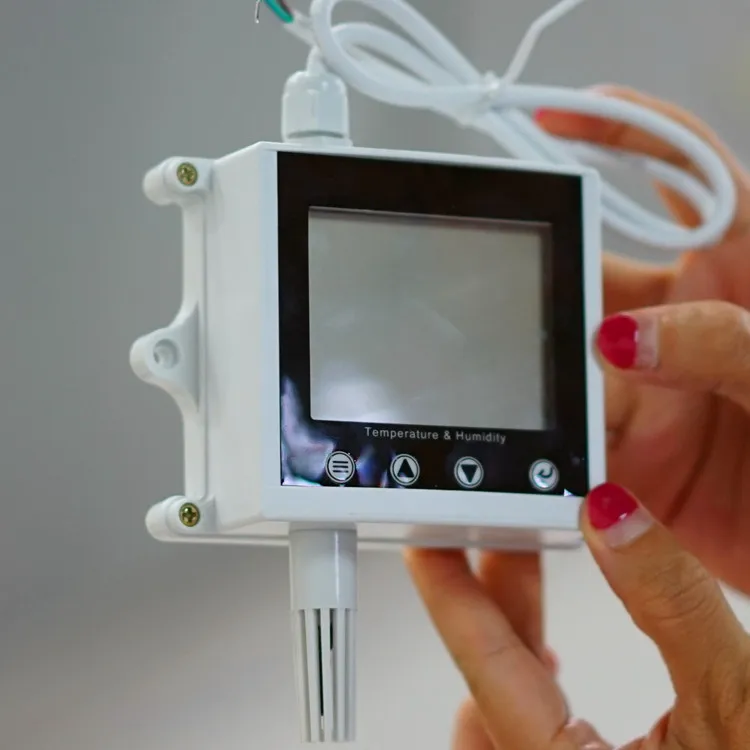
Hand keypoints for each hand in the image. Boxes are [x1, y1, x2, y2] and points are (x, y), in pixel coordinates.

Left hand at [406, 483, 749, 748]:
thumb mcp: (741, 706)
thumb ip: (671, 604)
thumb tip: (612, 518)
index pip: (490, 670)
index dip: (452, 596)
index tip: (426, 545)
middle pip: (498, 682)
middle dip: (496, 599)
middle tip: (494, 532)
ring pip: (510, 709)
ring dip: (513, 638)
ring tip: (518, 580)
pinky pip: (532, 735)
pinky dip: (531, 684)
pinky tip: (544, 658)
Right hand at [536, 87, 749, 594]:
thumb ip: (727, 345)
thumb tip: (623, 338)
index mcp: (736, 273)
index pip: (683, 179)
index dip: (622, 134)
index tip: (552, 121)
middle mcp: (679, 324)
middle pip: (587, 276)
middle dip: (541, 278)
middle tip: (499, 294)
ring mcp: (644, 390)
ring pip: (564, 363)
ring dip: (536, 372)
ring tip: (509, 386)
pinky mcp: (622, 455)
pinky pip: (564, 442)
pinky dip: (539, 446)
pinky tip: (521, 451)